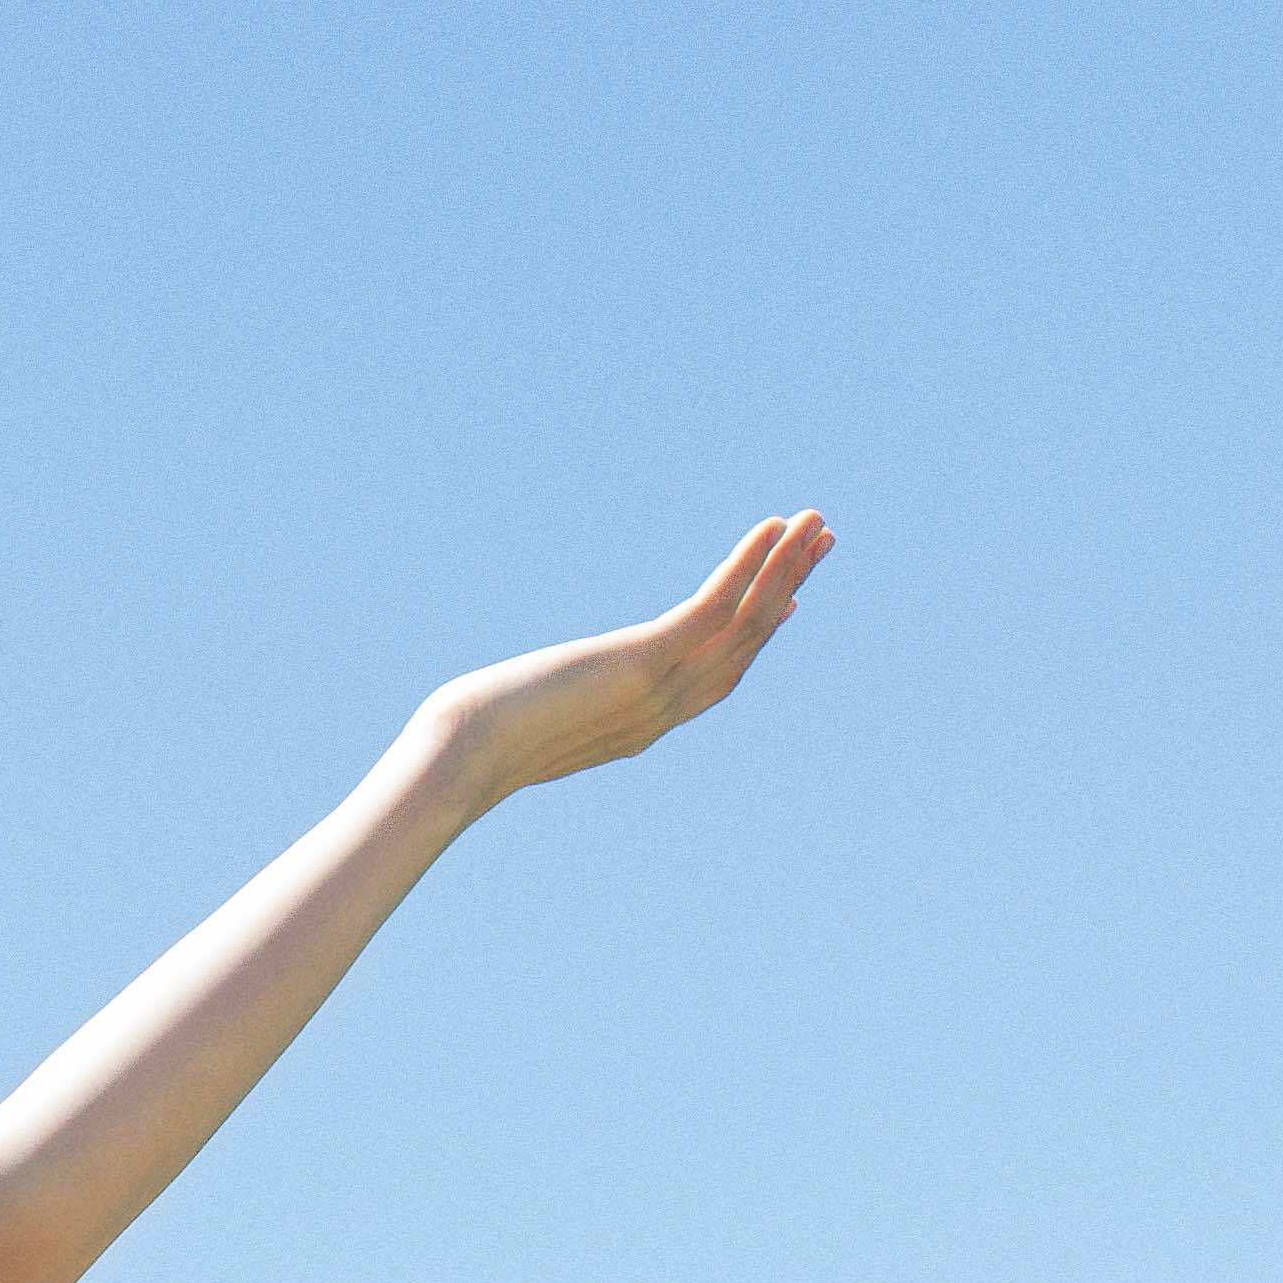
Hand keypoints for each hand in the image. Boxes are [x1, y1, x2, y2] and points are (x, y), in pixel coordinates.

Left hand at [427, 514, 834, 807]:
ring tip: (816, 525)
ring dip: (785, 569)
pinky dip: (746, 567)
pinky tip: (770, 529)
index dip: (758, 634)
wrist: (462, 758)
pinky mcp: (644, 661)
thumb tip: (526, 700)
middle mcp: (665, 712)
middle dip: (786, 588)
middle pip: (747, 644)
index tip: (788, 601)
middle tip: (820, 543)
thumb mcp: (527, 725)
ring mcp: (661, 688)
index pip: (720, 676)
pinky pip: (712, 608)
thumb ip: (552, 712)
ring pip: (745, 623)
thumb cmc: (473, 743)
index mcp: (643, 726)